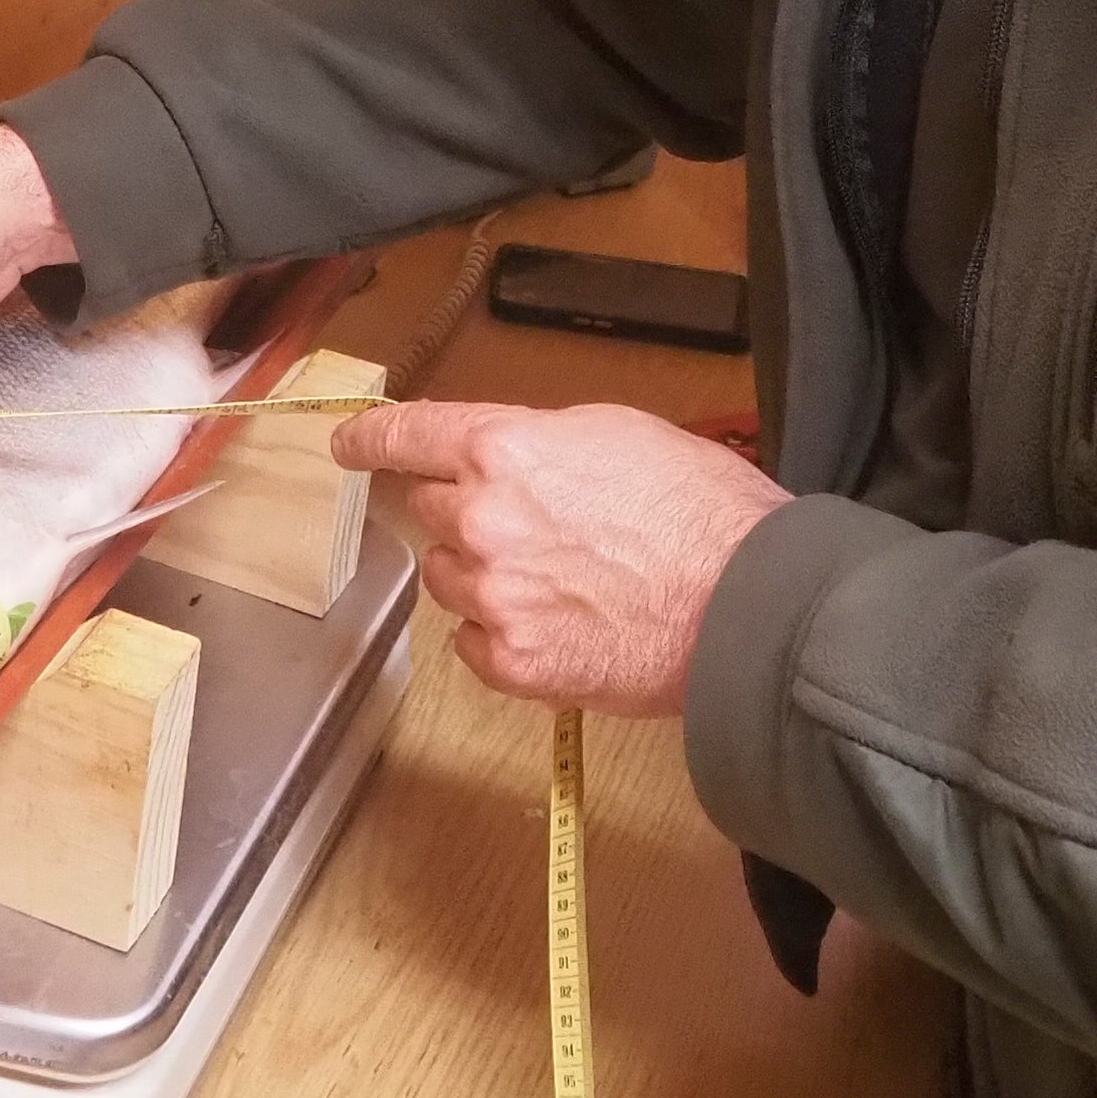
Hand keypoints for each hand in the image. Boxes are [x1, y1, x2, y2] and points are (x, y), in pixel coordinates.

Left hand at [335, 400, 781, 713]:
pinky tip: (558, 625)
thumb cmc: (704, 511)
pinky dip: (502, 635)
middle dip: (465, 512)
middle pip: (428, 509)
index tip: (349, 446)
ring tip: (559, 581)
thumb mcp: (619, 434)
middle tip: (530, 527)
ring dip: (482, 575)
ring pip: (446, 578)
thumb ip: (540, 443)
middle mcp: (482, 519)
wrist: (747, 604)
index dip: (370, 440)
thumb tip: (508, 460)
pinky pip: (472, 643)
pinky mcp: (513, 662)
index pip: (406, 436)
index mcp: (505, 449)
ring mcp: (492, 596)